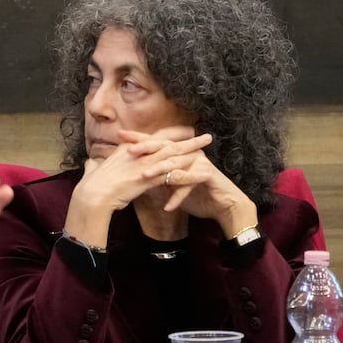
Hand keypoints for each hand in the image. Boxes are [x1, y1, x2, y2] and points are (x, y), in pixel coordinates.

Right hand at [66, 128, 212, 243]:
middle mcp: (139, 153)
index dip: (170, 134)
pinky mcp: (151, 178)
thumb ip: (94, 167)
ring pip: (175, 154)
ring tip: (208, 147)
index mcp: (127, 149)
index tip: (183, 131)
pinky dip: (191, 175)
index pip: (154, 137)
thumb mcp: (93, 172)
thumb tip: (89, 164)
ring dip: (194, 150)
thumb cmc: (91, 187)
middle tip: (204, 135)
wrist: (93, 195)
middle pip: (168, 142)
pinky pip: (176, 175)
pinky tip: (204, 174)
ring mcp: (146, 164)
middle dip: (188, 138)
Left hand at [130, 130, 258, 236]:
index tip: (120, 136)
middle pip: (165, 147)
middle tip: (128, 151)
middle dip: (146, 148)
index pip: (156, 142)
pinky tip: (167, 207)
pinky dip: (177, 197)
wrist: (223, 205)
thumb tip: (136, 173)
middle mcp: (189, 153)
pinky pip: (189, 184)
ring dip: (159, 171)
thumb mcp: (173, 184)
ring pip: (176, 164)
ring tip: (144, 176)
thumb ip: (159, 177)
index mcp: (180, 151)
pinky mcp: (206, 174)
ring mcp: (199, 162)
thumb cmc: (197, 193)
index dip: (139, 138)